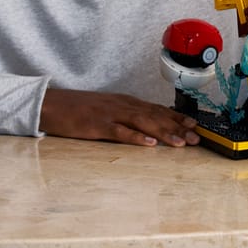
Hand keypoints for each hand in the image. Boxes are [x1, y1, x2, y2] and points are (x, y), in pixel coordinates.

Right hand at [40, 89, 200, 146]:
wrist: (51, 104)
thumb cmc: (78, 109)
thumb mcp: (106, 108)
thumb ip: (125, 115)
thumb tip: (146, 126)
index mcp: (125, 102)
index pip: (157, 109)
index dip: (177, 117)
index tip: (195, 125)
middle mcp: (122, 105)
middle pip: (155, 116)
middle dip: (177, 127)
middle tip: (196, 138)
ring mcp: (110, 114)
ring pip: (143, 123)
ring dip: (164, 133)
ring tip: (180, 143)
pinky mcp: (97, 125)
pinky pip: (120, 132)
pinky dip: (136, 138)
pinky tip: (149, 144)